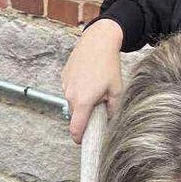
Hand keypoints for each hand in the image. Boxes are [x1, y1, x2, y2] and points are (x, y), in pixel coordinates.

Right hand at [61, 17, 123, 143]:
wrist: (98, 40)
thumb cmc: (108, 64)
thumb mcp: (116, 89)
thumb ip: (113, 110)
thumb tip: (108, 121)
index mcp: (83, 101)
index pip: (76, 130)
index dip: (79, 138)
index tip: (84, 141)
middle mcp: (71, 95)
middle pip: (76, 116)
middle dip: (85, 115)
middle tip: (99, 104)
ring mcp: (65, 86)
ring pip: (73, 103)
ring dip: (82, 101)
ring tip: (94, 86)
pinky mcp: (64, 77)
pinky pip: (70, 91)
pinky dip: (78, 90)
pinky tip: (88, 78)